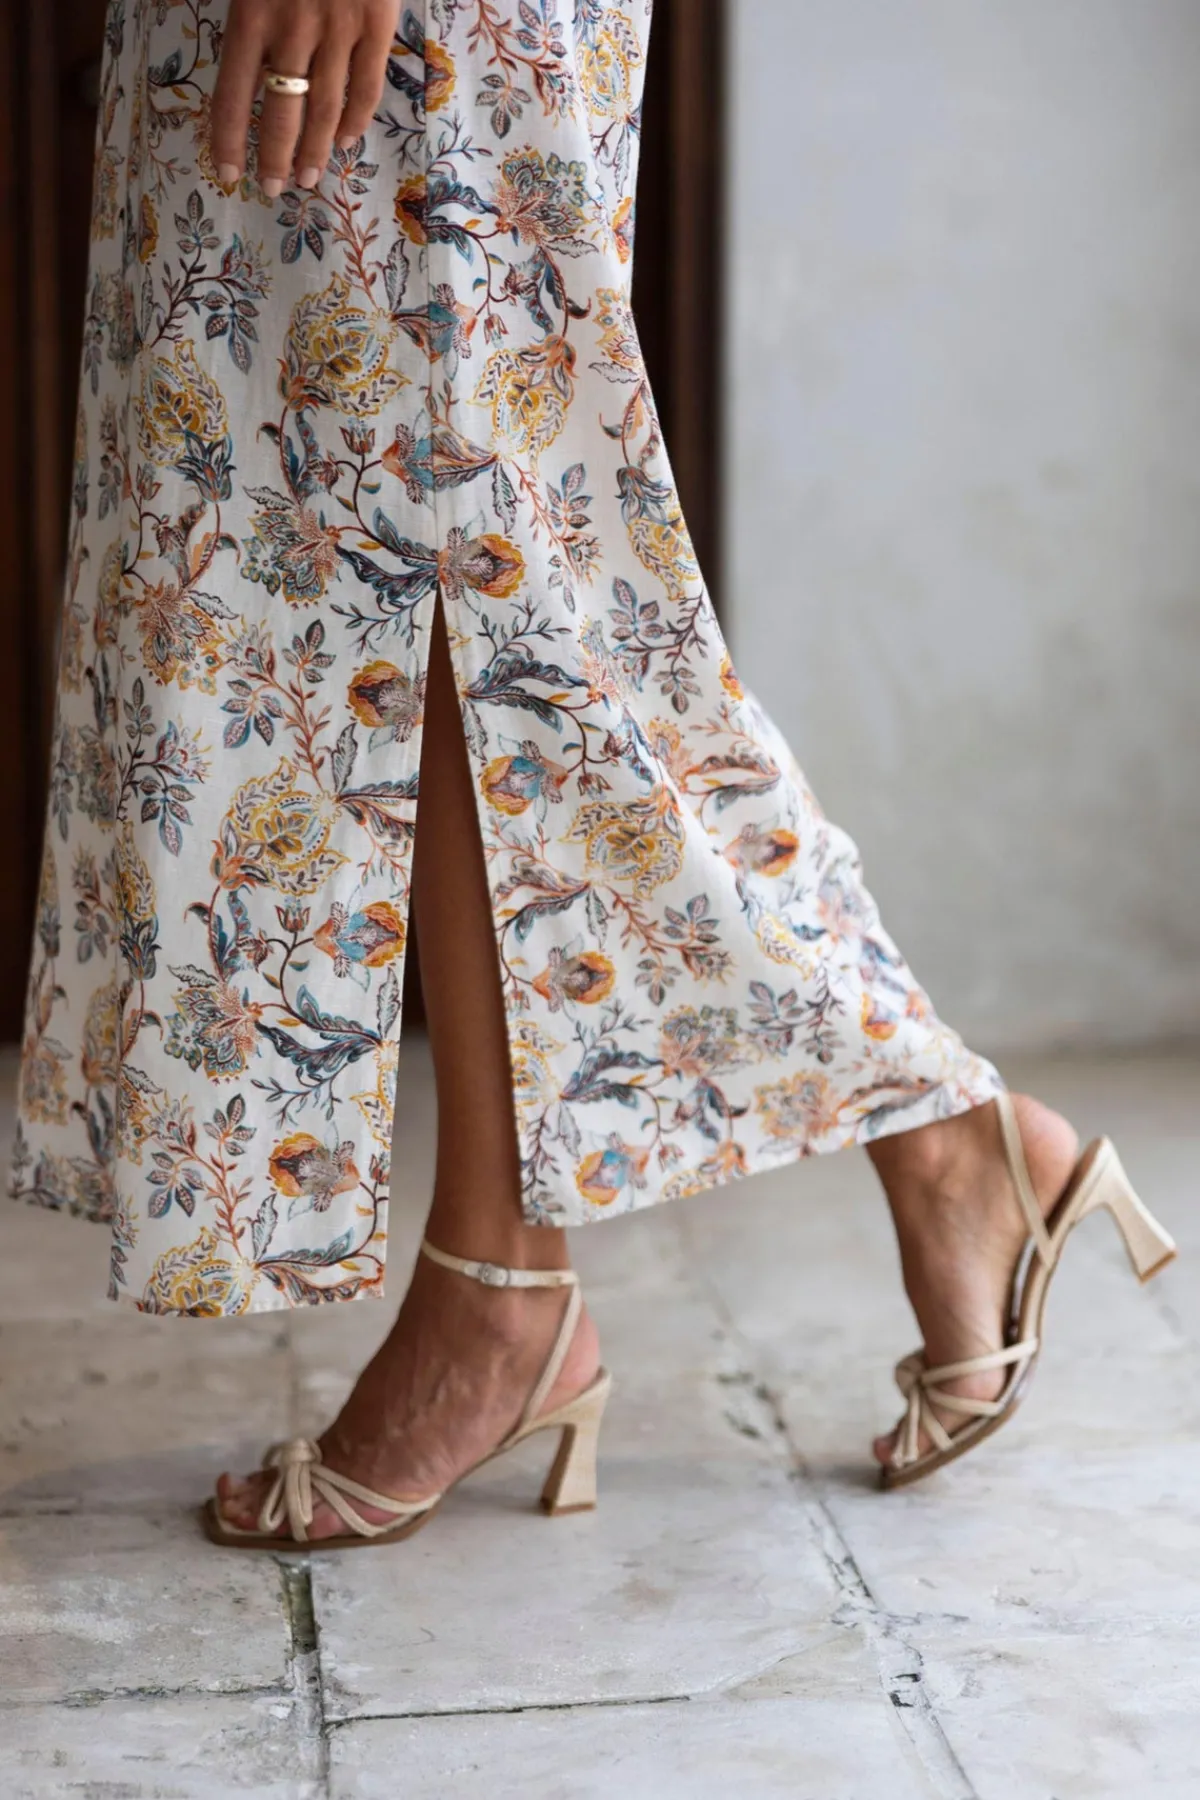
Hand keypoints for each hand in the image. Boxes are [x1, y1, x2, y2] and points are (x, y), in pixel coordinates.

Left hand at [211, 0, 399, 194]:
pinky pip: (367, 87)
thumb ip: (243, 14)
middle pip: (282, 114)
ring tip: (309, 176)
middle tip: (273, 187)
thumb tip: (215, 46)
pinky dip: (357, 120)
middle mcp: (293, 30)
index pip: (233, 96)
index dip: (229, 142)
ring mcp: (339, 30)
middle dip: (276, 159)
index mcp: (251, 15)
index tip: (228, 173)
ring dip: (316, 151)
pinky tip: (346, 140)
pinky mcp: (377, 25)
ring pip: (326, 108)